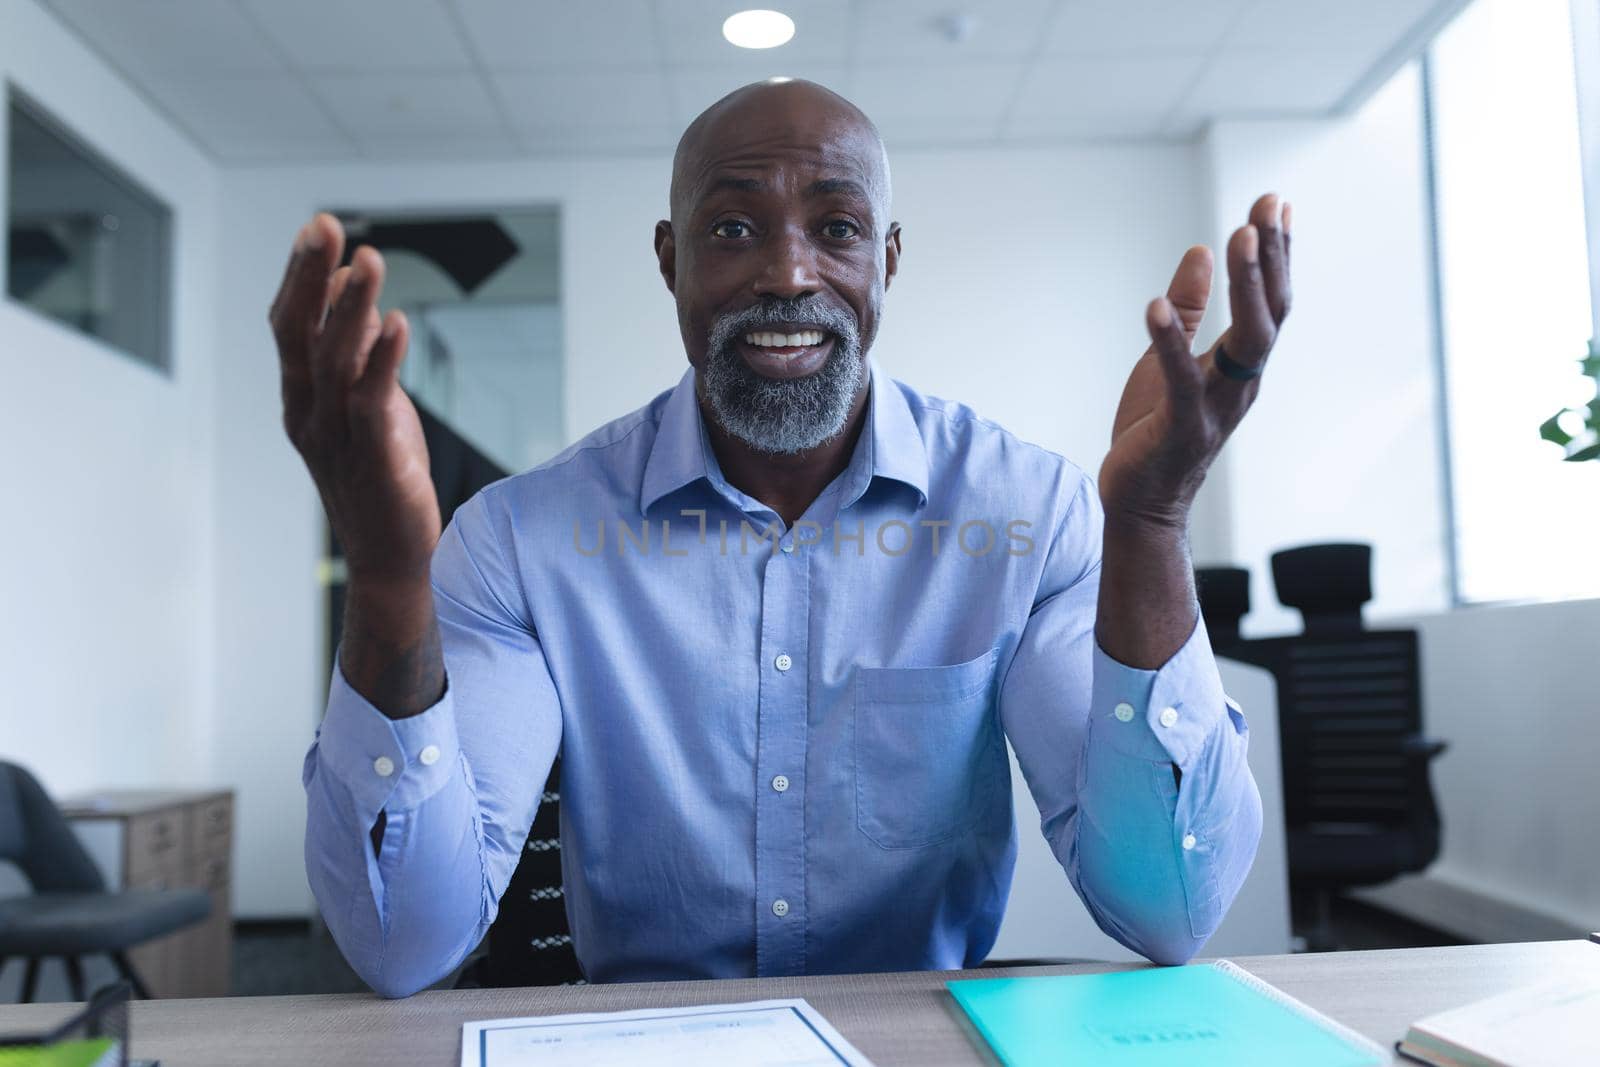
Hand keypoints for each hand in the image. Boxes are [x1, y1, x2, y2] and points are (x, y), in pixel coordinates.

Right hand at [269, 213, 440, 586]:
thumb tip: (351, 291)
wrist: (392, 558)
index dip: (300, 276)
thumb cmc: (380, 476)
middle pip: (299, 334)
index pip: (290, 326)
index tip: (318, 228)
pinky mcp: (375, 458)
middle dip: (309, 276)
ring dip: (352, 307)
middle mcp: (309, 413)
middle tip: (324, 226)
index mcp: (301, 398)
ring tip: (369, 261)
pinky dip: (383, 360)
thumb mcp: (364, 404)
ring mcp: (337, 438)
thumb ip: (355, 352)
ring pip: (335, 360)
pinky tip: (397, 324)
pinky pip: (372, 401)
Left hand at [1098, 193, 1291, 528]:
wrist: (1141, 503)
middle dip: (1271, 258)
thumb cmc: (1155, 431)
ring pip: (1247, 343)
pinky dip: (1169, 342)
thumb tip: (1201, 252)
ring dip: (1245, 287)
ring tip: (1236, 237)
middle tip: (1267, 205)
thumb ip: (1188, 311)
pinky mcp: (1180, 427)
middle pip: (1271, 314)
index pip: (1270, 301)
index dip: (1276, 253)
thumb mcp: (1167, 360)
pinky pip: (1180, 380)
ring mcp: (1215, 407)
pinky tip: (1153, 306)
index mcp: (1239, 366)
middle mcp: (1240, 383)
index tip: (1275, 202)